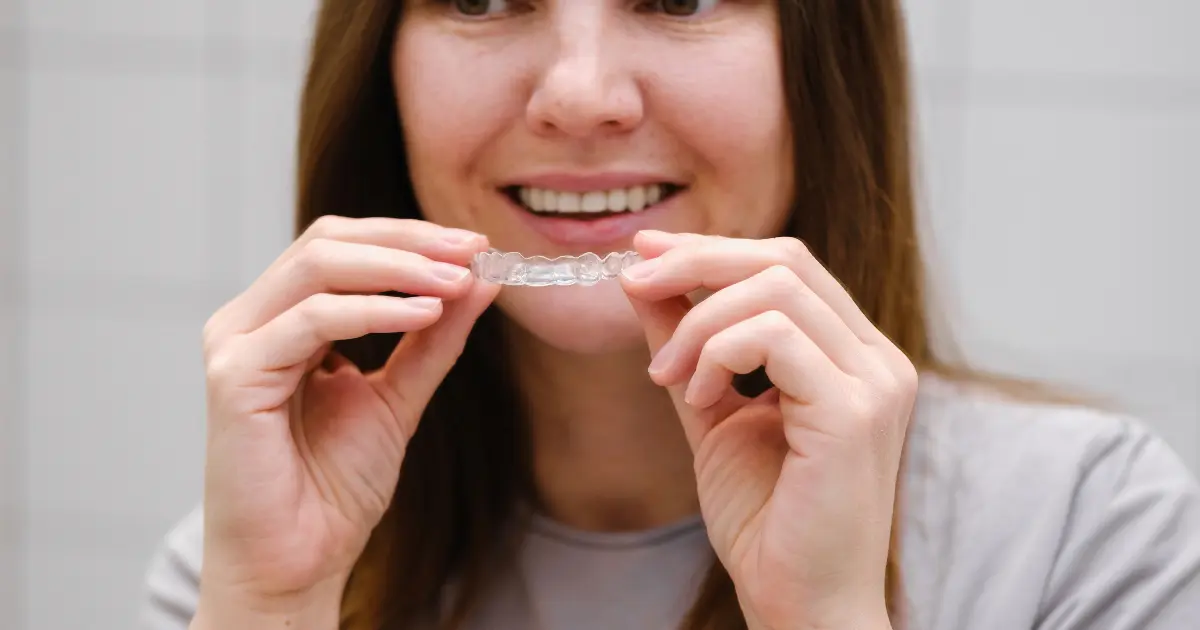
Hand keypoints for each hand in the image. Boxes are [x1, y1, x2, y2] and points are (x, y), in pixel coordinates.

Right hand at [198, 216, 498, 607]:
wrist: (297, 562)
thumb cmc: (334, 487)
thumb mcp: (399, 396)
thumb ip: (433, 338)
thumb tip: (478, 277)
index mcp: (283, 318)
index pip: (343, 244)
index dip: (409, 237)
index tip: (476, 245)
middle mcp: (252, 320)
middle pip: (328, 241)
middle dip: (408, 240)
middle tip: (471, 250)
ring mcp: (236, 344)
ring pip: (318, 267)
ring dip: (399, 267)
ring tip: (457, 281)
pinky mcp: (233, 377)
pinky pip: (310, 321)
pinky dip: (373, 310)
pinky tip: (425, 314)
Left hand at [620, 231, 914, 629]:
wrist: (796, 601)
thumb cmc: (765, 519)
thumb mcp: (711, 408)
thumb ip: (688, 343)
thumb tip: (646, 278)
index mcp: (852, 354)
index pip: (788, 265)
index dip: (712, 249)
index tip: (644, 255)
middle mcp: (877, 359)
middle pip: (785, 259)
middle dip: (696, 261)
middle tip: (633, 283)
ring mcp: (875, 381)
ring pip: (777, 288)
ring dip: (698, 321)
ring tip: (668, 375)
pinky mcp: (855, 411)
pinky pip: (775, 336)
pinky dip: (718, 352)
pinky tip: (697, 395)